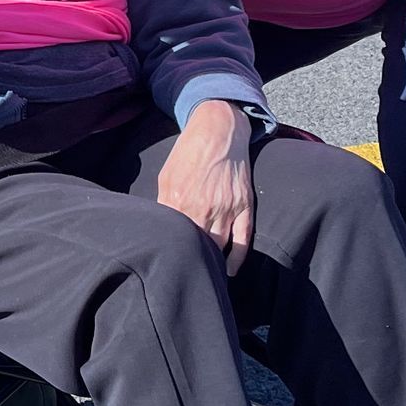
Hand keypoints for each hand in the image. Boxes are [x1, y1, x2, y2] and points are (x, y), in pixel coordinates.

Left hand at [156, 101, 254, 274]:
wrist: (218, 130)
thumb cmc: (189, 153)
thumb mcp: (166, 176)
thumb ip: (163, 203)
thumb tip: (160, 226)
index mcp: (180, 202)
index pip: (174, 237)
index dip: (171, 250)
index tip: (168, 262)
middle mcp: (204, 208)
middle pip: (197, 246)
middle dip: (191, 260)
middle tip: (186, 273)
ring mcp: (227, 208)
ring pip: (219, 246)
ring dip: (212, 262)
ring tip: (205, 274)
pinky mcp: (244, 205)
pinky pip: (243, 240)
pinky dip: (237, 258)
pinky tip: (230, 270)